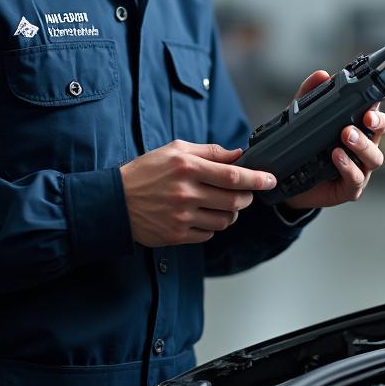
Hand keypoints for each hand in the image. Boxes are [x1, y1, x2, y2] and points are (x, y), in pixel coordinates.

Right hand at [120, 141, 276, 246]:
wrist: (114, 201)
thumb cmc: (146, 171)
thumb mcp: (175, 150)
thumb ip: (209, 152)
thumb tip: (238, 154)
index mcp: (188, 168)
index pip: (233, 175)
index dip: (256, 179)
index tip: (270, 180)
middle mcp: (186, 193)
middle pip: (234, 201)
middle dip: (247, 198)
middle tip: (246, 193)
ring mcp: (182, 217)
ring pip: (225, 220)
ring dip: (231, 213)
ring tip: (221, 204)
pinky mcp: (176, 235)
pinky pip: (209, 234)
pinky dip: (212, 226)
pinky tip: (202, 215)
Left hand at [281, 70, 384, 210]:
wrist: (287, 181)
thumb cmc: (303, 147)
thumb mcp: (300, 118)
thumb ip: (309, 95)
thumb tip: (321, 75)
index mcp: (357, 128)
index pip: (375, 114)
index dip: (378, 107)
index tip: (371, 102)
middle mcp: (363, 148)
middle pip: (382, 133)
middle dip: (378, 123)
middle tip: (366, 118)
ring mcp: (360, 169)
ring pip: (374, 157)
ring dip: (362, 145)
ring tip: (346, 135)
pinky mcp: (349, 188)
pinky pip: (356, 178)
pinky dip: (348, 166)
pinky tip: (337, 156)